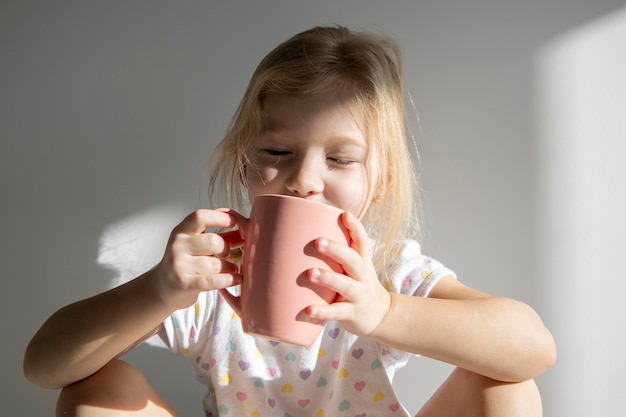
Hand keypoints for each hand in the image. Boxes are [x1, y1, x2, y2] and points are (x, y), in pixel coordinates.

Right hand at [153, 209, 243, 309]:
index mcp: (181, 231)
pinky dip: (229, 279)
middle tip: (227, 254)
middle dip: (226, 248)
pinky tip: (236, 279)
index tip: (234, 222)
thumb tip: (247, 226)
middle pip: (212, 241)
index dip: (220, 218)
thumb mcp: (197, 244)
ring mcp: (179, 265)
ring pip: (215, 263)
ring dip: (229, 267)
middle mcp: (177, 246)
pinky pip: (213, 280)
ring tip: (231, 269)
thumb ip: (220, 236)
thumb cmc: (186, 263)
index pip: (200, 217)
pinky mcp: (183, 284)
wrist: (163, 288)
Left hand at [306, 212, 390, 336]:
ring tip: (310, 273)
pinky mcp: (352, 314)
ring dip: (328, 278)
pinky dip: (323, 312)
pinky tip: (308, 310)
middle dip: (336, 250)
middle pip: (353, 260)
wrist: (380, 315)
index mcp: (362, 262)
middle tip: (318, 241)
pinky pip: (337, 312)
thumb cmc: (358, 284)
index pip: (361, 241)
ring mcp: (358, 295)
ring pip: (345, 285)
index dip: (355, 227)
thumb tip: (303, 230)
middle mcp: (362, 276)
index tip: (345, 214)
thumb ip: (337, 253)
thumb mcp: (355, 267)